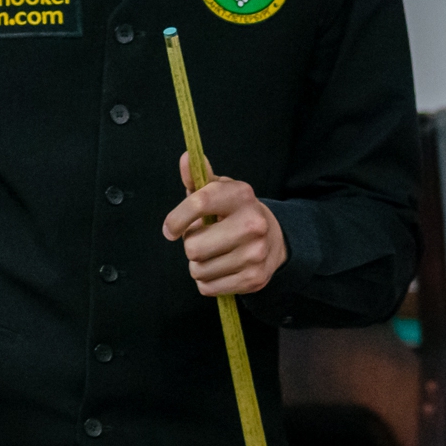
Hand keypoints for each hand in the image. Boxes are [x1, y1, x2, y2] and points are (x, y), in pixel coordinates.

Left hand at [161, 153, 288, 296]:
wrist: (274, 239)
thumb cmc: (235, 212)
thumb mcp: (219, 191)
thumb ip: (198, 177)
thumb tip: (185, 157)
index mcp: (241, 196)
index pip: (199, 205)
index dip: (177, 219)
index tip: (171, 229)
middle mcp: (252, 224)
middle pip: (194, 247)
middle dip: (191, 245)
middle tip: (204, 239)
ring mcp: (255, 254)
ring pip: (199, 270)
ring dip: (199, 265)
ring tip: (213, 254)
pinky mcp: (254, 279)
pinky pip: (208, 287)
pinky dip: (207, 281)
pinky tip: (220, 268)